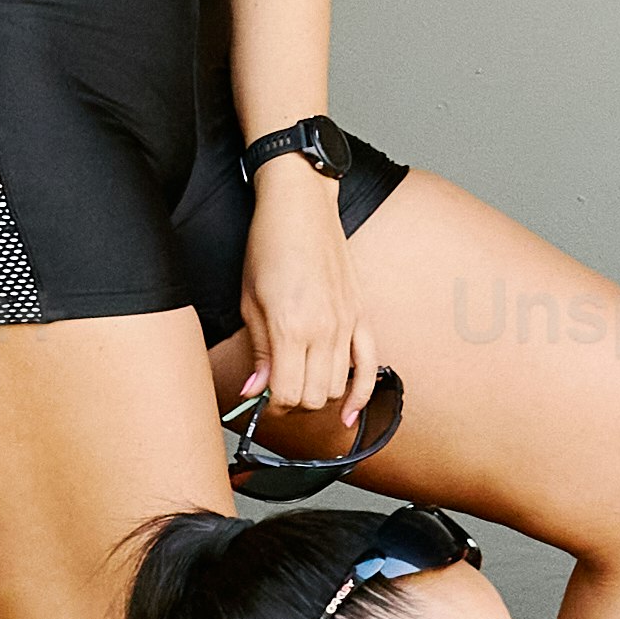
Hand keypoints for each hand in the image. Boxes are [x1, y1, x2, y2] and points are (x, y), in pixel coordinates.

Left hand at [229, 166, 369, 445]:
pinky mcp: (361, 315)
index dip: (270, 405)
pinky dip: (362, 394)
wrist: (301, 205)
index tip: (261, 397)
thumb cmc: (270, 244)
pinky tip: (351, 413)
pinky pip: (370, 366)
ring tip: (300, 383)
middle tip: (276, 389)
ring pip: (337, 387)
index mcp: (290, 327)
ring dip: (317, 395)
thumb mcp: (249, 299)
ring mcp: (347, 323)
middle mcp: (323, 330)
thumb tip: (254, 389)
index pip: (287, 394)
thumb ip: (258, 351)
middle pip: (313, 396)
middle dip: (292, 402)